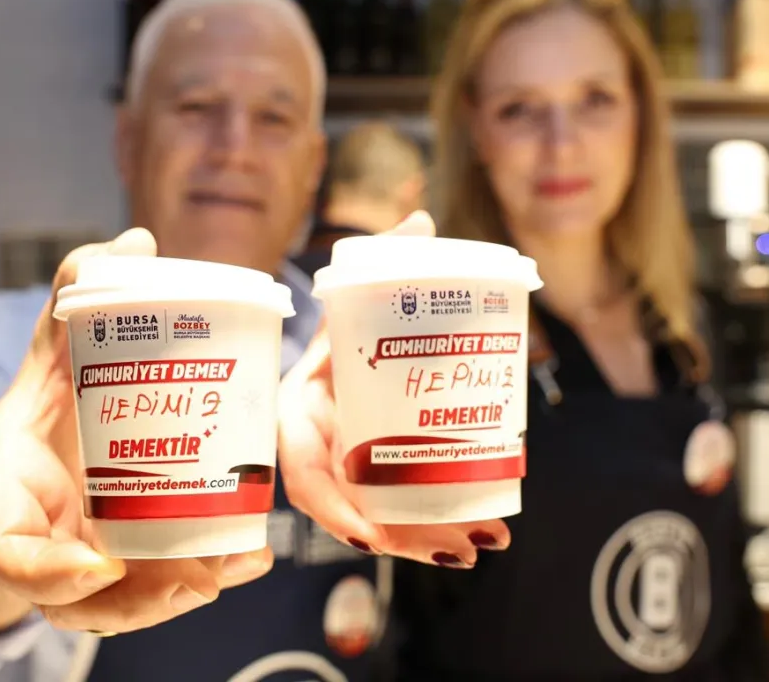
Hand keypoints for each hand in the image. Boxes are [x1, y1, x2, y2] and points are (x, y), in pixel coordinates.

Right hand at [0, 229, 271, 633]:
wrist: (39, 448)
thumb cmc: (46, 399)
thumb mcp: (51, 345)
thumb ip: (77, 294)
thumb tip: (133, 242)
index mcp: (6, 489)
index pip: (5, 549)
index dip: (46, 570)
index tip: (100, 566)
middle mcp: (38, 540)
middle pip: (74, 599)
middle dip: (138, 600)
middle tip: (199, 573)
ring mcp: (76, 563)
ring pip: (118, 608)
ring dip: (177, 596)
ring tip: (237, 562)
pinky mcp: (116, 571)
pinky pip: (150, 592)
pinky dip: (199, 579)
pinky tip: (249, 557)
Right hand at [278, 211, 511, 569]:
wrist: (345, 337)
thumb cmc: (343, 319)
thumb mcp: (356, 293)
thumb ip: (385, 261)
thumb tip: (419, 221)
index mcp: (296, 407)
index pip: (301, 468)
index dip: (332, 507)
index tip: (370, 534)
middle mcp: (317, 445)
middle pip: (348, 510)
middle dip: (399, 537)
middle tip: (456, 545)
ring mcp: (343, 466)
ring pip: (375, 520)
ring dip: (420, 543)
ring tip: (473, 546)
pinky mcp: (369, 476)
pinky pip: (391, 513)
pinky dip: (423, 532)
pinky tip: (468, 540)